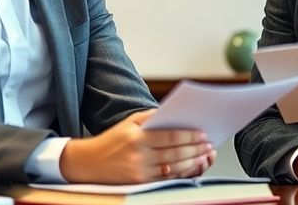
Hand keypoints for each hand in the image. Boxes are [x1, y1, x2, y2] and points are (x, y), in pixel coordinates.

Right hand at [60, 109, 213, 183]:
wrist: (89, 163)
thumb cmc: (112, 140)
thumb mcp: (128, 123)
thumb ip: (150, 117)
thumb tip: (173, 113)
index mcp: (137, 138)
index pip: (169, 136)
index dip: (189, 136)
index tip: (203, 134)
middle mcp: (139, 156)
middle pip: (174, 153)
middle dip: (195, 149)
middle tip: (208, 144)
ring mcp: (140, 172)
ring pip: (173, 167)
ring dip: (192, 162)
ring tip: (204, 155)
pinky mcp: (140, 183)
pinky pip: (166, 178)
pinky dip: (180, 173)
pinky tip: (190, 167)